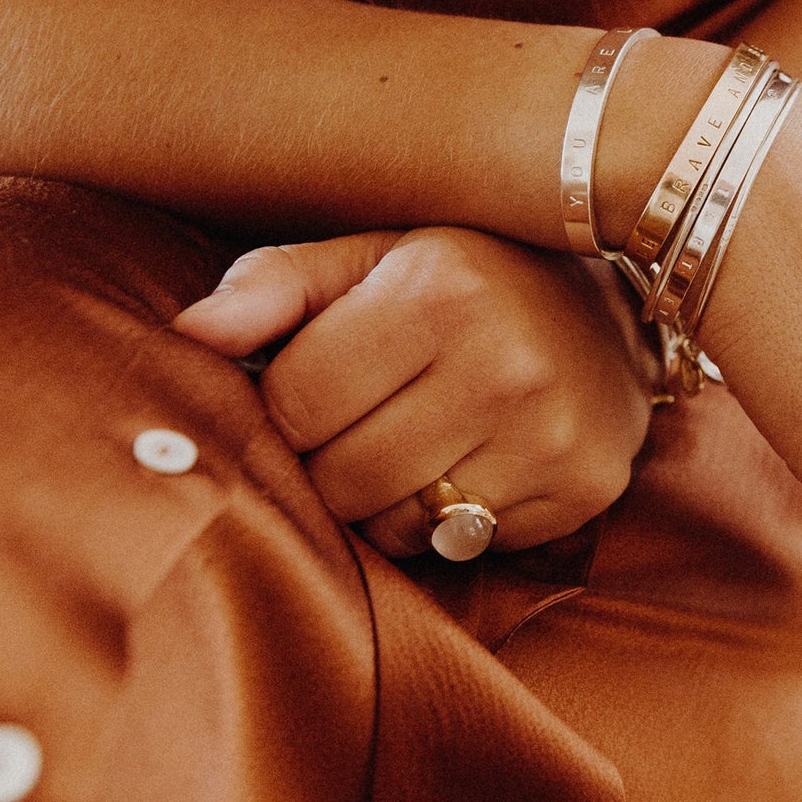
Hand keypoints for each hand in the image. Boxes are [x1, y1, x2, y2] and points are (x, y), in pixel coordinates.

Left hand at [172, 228, 657, 555]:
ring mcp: (551, 436)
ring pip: (397, 528)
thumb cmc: (464, 277)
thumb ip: (274, 285)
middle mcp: (504, 364)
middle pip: (340, 479)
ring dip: (383, 499)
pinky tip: (469, 462)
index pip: (295, 403)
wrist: (611, 311)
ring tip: (414, 440)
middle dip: (329, 458)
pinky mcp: (582, 490)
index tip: (315, 385)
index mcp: (438, 292)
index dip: (285, 405)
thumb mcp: (371, 253)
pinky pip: (463, 547)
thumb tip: (190, 334)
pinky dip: (447, 521)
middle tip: (363, 418)